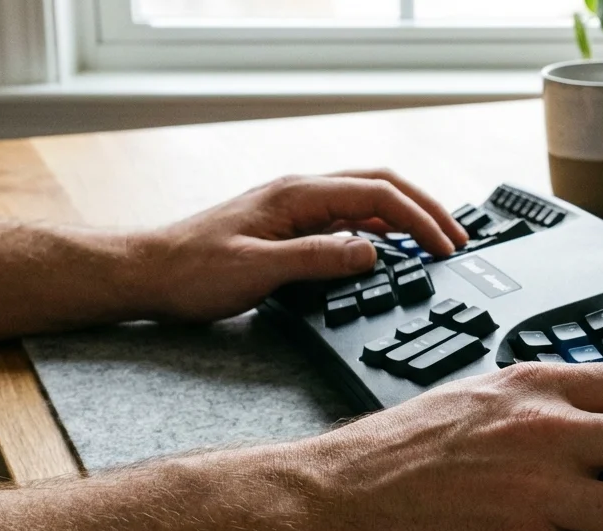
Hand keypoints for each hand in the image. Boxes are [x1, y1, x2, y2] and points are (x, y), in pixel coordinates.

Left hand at [128, 169, 468, 322]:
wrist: (147, 272)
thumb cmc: (190, 272)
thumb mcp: (258, 271)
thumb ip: (318, 260)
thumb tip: (372, 252)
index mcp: (297, 195)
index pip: (377, 193)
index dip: (419, 218)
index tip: (446, 246)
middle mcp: (298, 193)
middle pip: (379, 185)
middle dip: (424, 209)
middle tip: (456, 238)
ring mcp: (293, 208)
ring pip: (365, 200)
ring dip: (404, 218)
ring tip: (434, 243)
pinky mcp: (287, 226)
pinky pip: (345, 218)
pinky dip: (378, 230)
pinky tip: (388, 251)